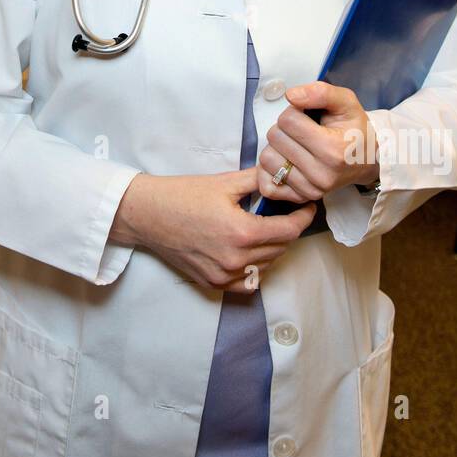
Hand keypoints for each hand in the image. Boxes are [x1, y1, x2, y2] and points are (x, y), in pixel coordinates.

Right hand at [109, 168, 317, 292]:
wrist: (148, 215)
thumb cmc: (183, 195)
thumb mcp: (225, 182)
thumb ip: (259, 180)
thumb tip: (283, 174)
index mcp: (242, 232)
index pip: (289, 230)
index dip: (303, 217)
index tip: (308, 207)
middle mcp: (236, 259)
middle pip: (280, 248)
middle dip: (288, 229)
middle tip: (286, 212)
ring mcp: (224, 275)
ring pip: (266, 265)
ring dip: (273, 248)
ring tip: (266, 228)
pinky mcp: (213, 283)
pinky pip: (248, 282)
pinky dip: (255, 268)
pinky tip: (250, 251)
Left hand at [258, 81, 378, 203]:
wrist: (368, 160)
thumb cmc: (355, 129)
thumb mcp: (346, 102)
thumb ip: (320, 92)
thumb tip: (290, 95)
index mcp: (332, 149)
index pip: (287, 120)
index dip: (294, 112)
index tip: (308, 118)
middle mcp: (321, 174)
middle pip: (275, 138)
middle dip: (284, 128)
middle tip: (302, 131)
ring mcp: (311, 189)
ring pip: (267, 159)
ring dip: (276, 148)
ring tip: (296, 146)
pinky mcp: (300, 198)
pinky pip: (267, 185)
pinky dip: (270, 171)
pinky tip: (287, 161)